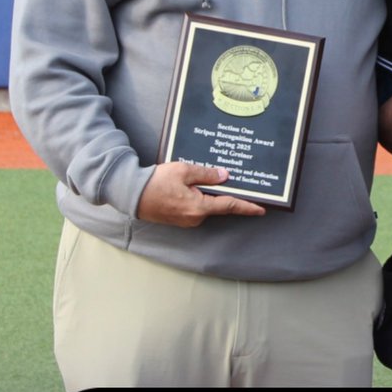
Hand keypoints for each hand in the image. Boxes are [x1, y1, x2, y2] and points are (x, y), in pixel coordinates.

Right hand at [136, 162, 265, 226]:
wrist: (130, 193)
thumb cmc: (155, 182)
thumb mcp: (183, 171)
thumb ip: (206, 174)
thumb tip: (224, 176)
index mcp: (199, 207)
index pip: (230, 206)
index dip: (247, 207)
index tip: (262, 209)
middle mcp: (195, 217)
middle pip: (219, 205)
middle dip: (227, 195)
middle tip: (236, 183)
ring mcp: (186, 220)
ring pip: (206, 206)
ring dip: (210, 195)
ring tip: (209, 180)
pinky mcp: (179, 218)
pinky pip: (195, 207)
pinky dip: (199, 198)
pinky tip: (195, 187)